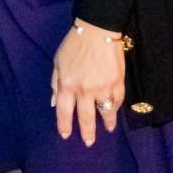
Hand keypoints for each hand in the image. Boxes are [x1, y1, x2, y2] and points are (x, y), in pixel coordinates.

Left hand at [51, 22, 126, 147]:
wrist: (97, 29)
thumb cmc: (74, 44)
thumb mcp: (58, 62)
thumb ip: (56, 84)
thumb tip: (54, 103)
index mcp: (67, 85)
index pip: (64, 112)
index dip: (64, 125)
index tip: (66, 135)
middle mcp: (84, 90)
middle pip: (86, 117)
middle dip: (87, 132)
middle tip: (89, 143)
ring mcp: (102, 87)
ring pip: (105, 111)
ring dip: (107, 123)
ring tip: (109, 129)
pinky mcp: (117, 82)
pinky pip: (118, 100)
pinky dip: (117, 107)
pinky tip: (115, 110)